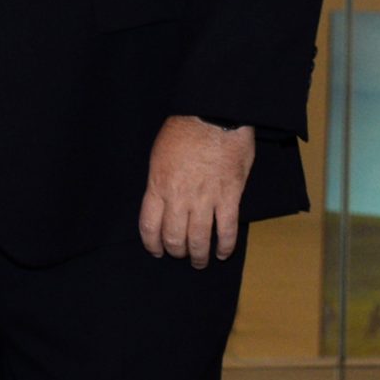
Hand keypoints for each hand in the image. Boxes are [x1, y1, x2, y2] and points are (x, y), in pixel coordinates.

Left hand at [140, 114, 254, 266]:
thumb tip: (162, 201)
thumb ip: (159, 183)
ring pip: (199, 238)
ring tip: (200, 262)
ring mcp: (205, 199)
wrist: (213, 117)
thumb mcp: (158, 157)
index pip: (149, 226)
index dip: (152, 243)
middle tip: (180, 255)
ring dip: (199, 255)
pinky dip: (226, 245)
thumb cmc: (183, 131)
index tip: (156, 251)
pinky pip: (227, 228)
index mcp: (158, 186)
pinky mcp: (230, 196)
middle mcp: (179, 197)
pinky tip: (224, 253)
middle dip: (176, 251)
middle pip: (174, 236)